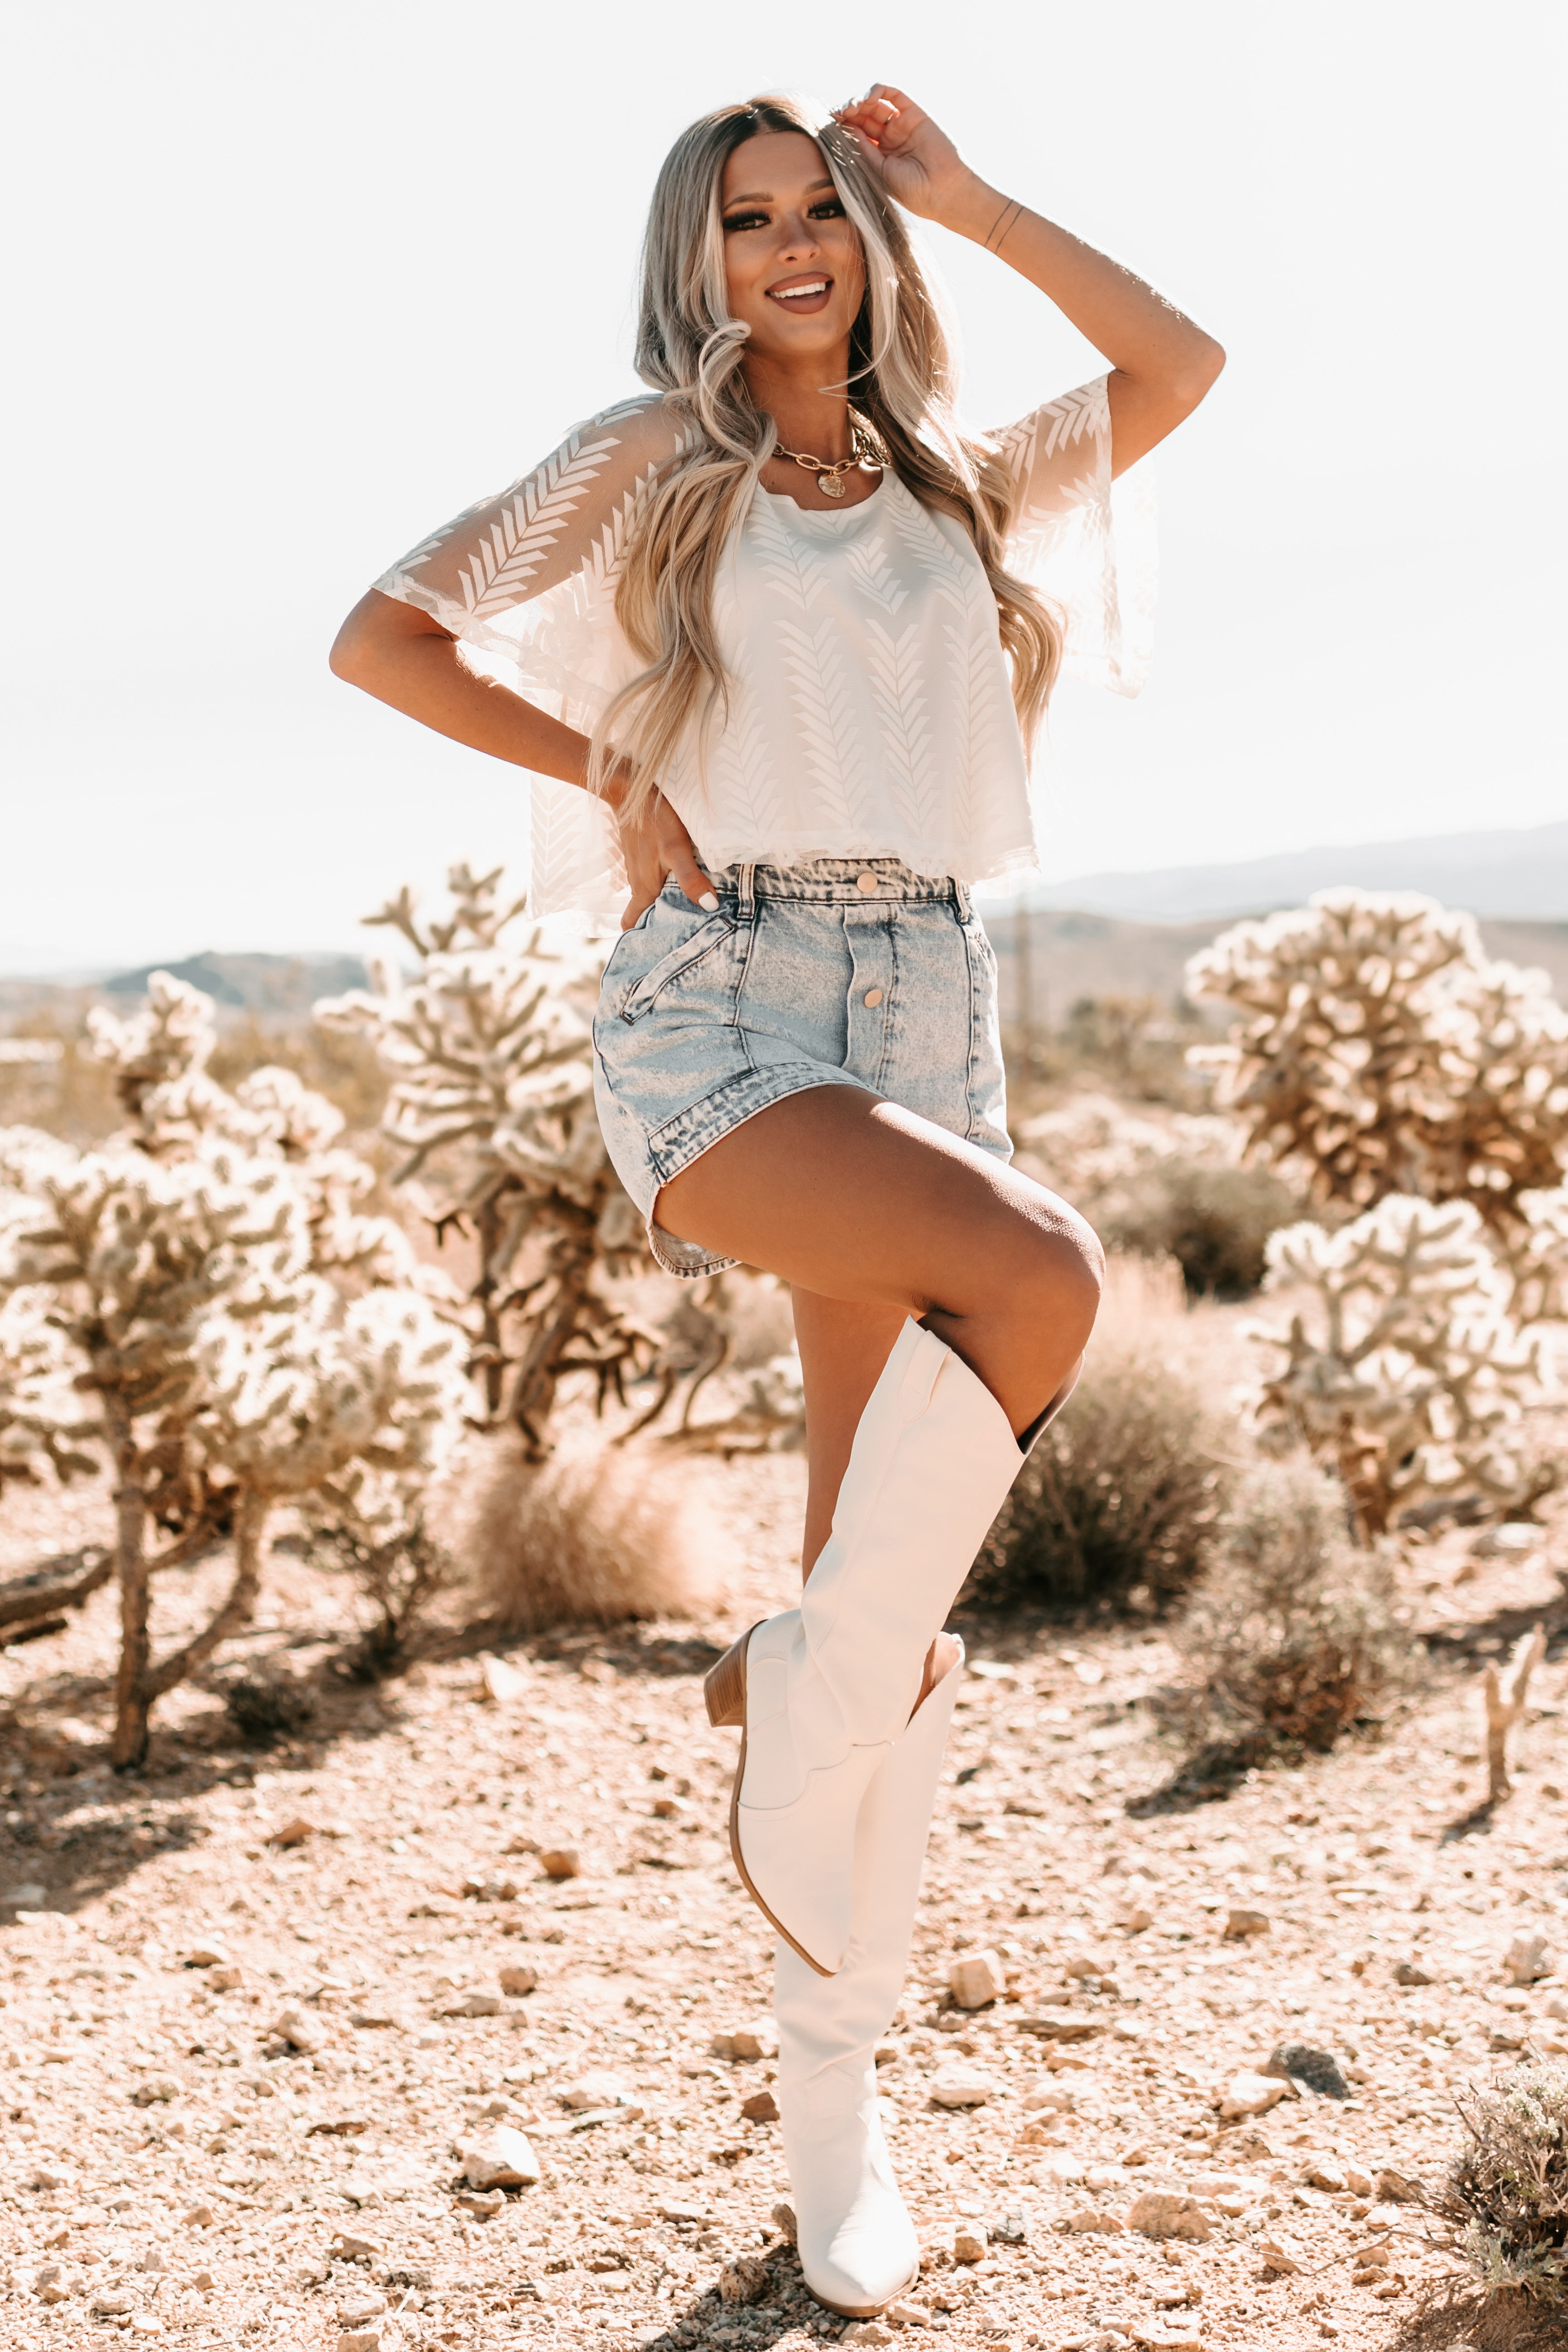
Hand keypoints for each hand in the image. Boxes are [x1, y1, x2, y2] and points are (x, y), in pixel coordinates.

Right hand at [609, 781, 713, 929]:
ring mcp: (638, 869)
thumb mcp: (676, 849)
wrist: (630, 787)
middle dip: (657, 926)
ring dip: (663, 906)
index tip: (661, 951)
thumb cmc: (654, 819)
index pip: (633, 926)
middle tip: (684, 935)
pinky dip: (662, 888)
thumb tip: (710, 906)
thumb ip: (690, 878)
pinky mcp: (642, 856)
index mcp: (644, 889)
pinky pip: (650, 880)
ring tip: (688, 912)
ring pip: (647, 897)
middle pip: (643, 915)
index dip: (643, 940)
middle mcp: (638, 883)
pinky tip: (680, 883)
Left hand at [831, 86, 977, 226]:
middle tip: (837, 114)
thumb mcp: (879, 171)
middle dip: (848, 113)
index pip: (856, 134)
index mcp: (879, 155)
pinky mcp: (914, 113)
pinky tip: (867, 99)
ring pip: (875, 103)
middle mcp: (890, 137)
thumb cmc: (911, 191)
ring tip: (850, 107)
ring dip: (859, 101)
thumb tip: (843, 128)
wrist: (942, 192)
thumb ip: (863, 148)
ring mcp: (901, 124)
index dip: (842, 127)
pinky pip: (893, 94)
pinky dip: (877, 90)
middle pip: (863, 116)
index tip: (827, 125)